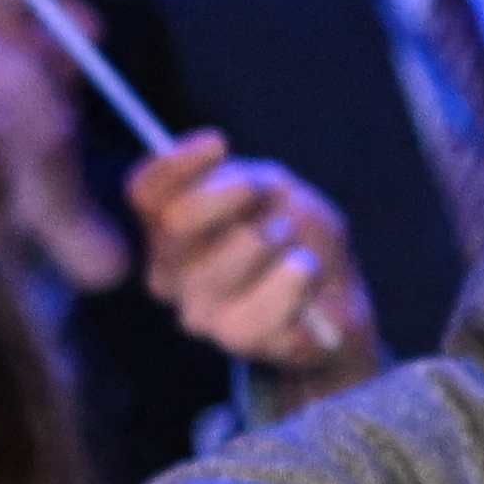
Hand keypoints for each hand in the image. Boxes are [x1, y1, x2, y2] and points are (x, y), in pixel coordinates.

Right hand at [126, 138, 367, 372]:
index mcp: (170, 231)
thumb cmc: (299, 242)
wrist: (338, 305)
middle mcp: (171, 273)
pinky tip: (307, 273)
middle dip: (229, 194)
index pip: (145, 192)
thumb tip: (237, 180)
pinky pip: (271, 296)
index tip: (219, 143)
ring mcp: (199, 311)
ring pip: (227, 257)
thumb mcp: (278, 194)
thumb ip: (246, 181)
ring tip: (295, 246)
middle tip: (266, 190)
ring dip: (275, 237)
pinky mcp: (238, 340)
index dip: (175, 163)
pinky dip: (300, 274)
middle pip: (177, 222)